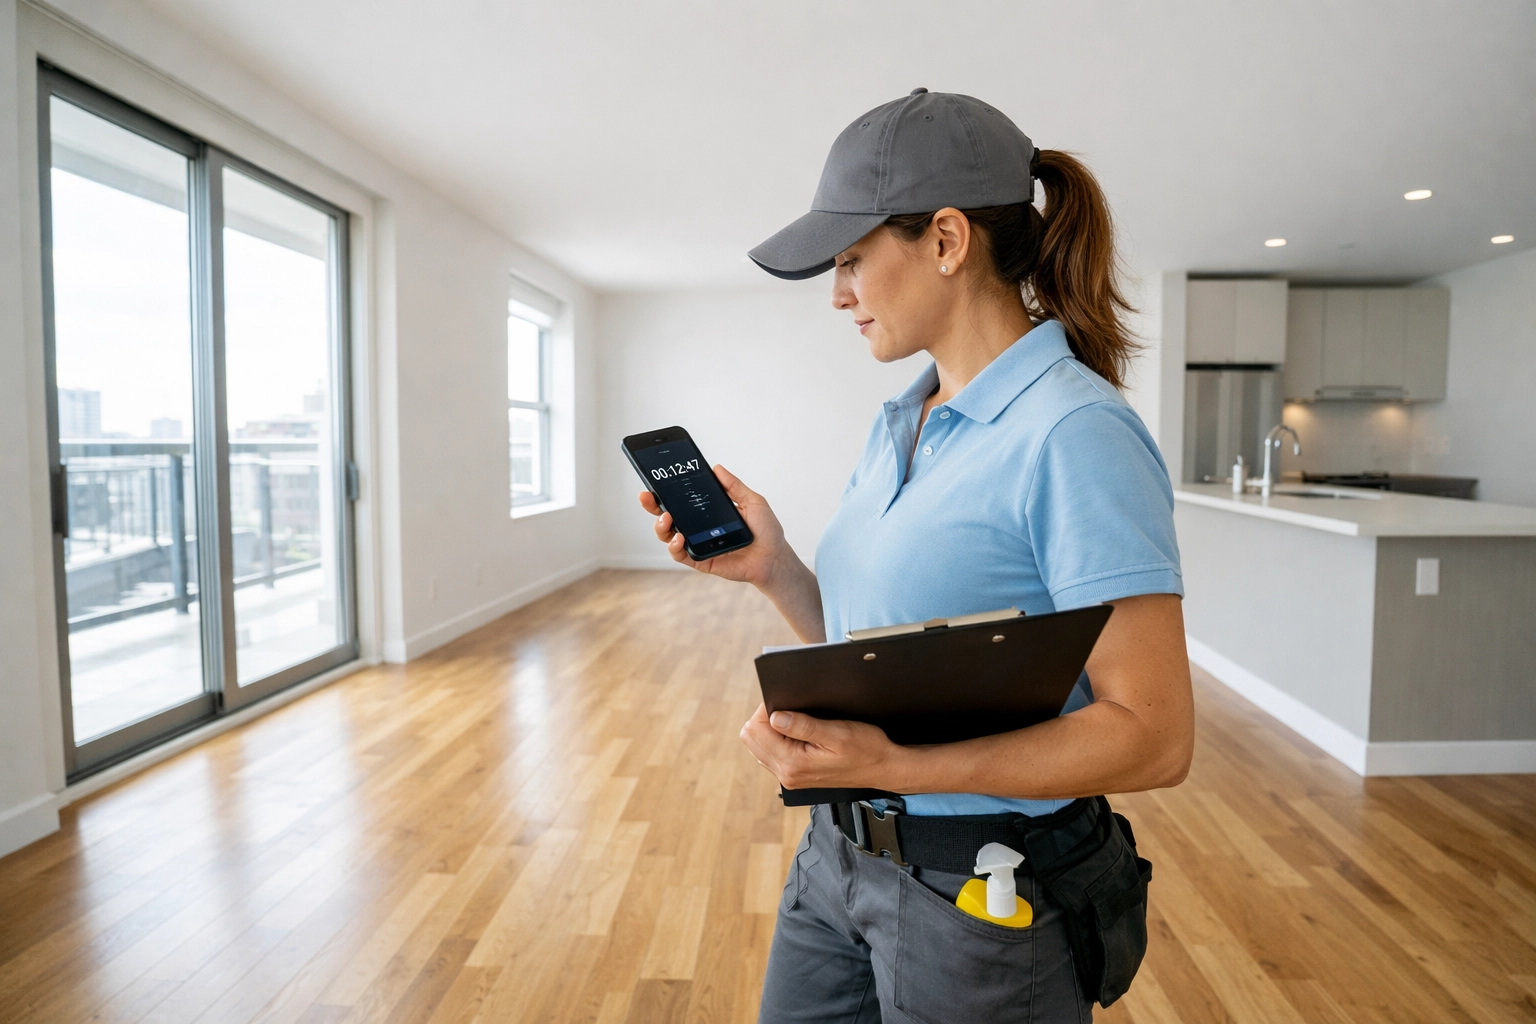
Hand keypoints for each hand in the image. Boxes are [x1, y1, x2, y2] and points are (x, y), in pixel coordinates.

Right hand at [638, 465, 789, 586]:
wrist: (775, 557)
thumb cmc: (766, 531)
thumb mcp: (752, 501)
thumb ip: (733, 486)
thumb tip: (716, 468)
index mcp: (708, 512)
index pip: (682, 500)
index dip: (666, 491)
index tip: (655, 480)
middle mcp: (698, 527)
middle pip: (668, 516)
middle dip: (653, 506)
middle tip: (646, 496)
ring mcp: (698, 544)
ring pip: (668, 536)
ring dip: (660, 526)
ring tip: (666, 517)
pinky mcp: (701, 560)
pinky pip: (680, 555)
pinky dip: (674, 546)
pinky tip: (679, 538)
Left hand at [739, 703, 910, 791]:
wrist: (883, 768)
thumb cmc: (867, 750)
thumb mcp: (838, 733)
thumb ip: (803, 726)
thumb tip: (775, 717)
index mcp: (793, 763)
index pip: (757, 730)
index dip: (768, 708)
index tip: (788, 700)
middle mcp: (786, 774)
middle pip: (751, 738)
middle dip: (765, 718)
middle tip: (791, 709)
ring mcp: (789, 776)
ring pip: (758, 745)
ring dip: (770, 728)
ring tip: (797, 720)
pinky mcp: (795, 774)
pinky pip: (771, 753)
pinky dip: (778, 738)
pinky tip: (797, 733)